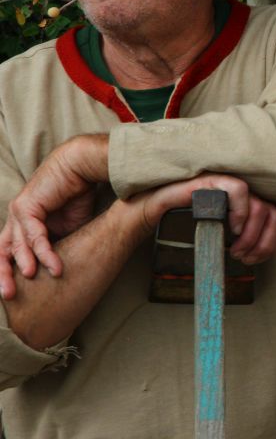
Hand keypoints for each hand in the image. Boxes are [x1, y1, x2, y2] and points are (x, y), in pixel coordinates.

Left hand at [0, 135, 108, 283]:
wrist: (82, 166)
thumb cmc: (78, 194)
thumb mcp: (67, 227)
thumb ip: (57, 244)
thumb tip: (55, 268)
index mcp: (23, 224)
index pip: (8, 251)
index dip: (8, 272)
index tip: (13, 292)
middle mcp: (16, 218)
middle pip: (2, 251)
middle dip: (3, 274)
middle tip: (9, 296)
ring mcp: (18, 211)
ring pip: (15, 245)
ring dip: (23, 264)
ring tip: (32, 279)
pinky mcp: (26, 206)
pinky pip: (33, 235)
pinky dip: (42, 251)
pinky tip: (52, 265)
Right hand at [134, 174, 275, 264]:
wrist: (158, 207)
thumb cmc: (192, 219)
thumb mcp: (224, 231)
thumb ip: (245, 236)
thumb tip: (262, 254)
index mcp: (253, 202)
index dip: (273, 243)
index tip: (255, 259)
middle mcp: (248, 190)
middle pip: (275, 215)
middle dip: (264, 243)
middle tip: (244, 258)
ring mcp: (233, 182)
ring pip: (261, 207)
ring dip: (251, 235)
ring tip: (236, 250)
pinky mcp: (216, 179)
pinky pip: (240, 190)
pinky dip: (241, 212)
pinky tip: (232, 229)